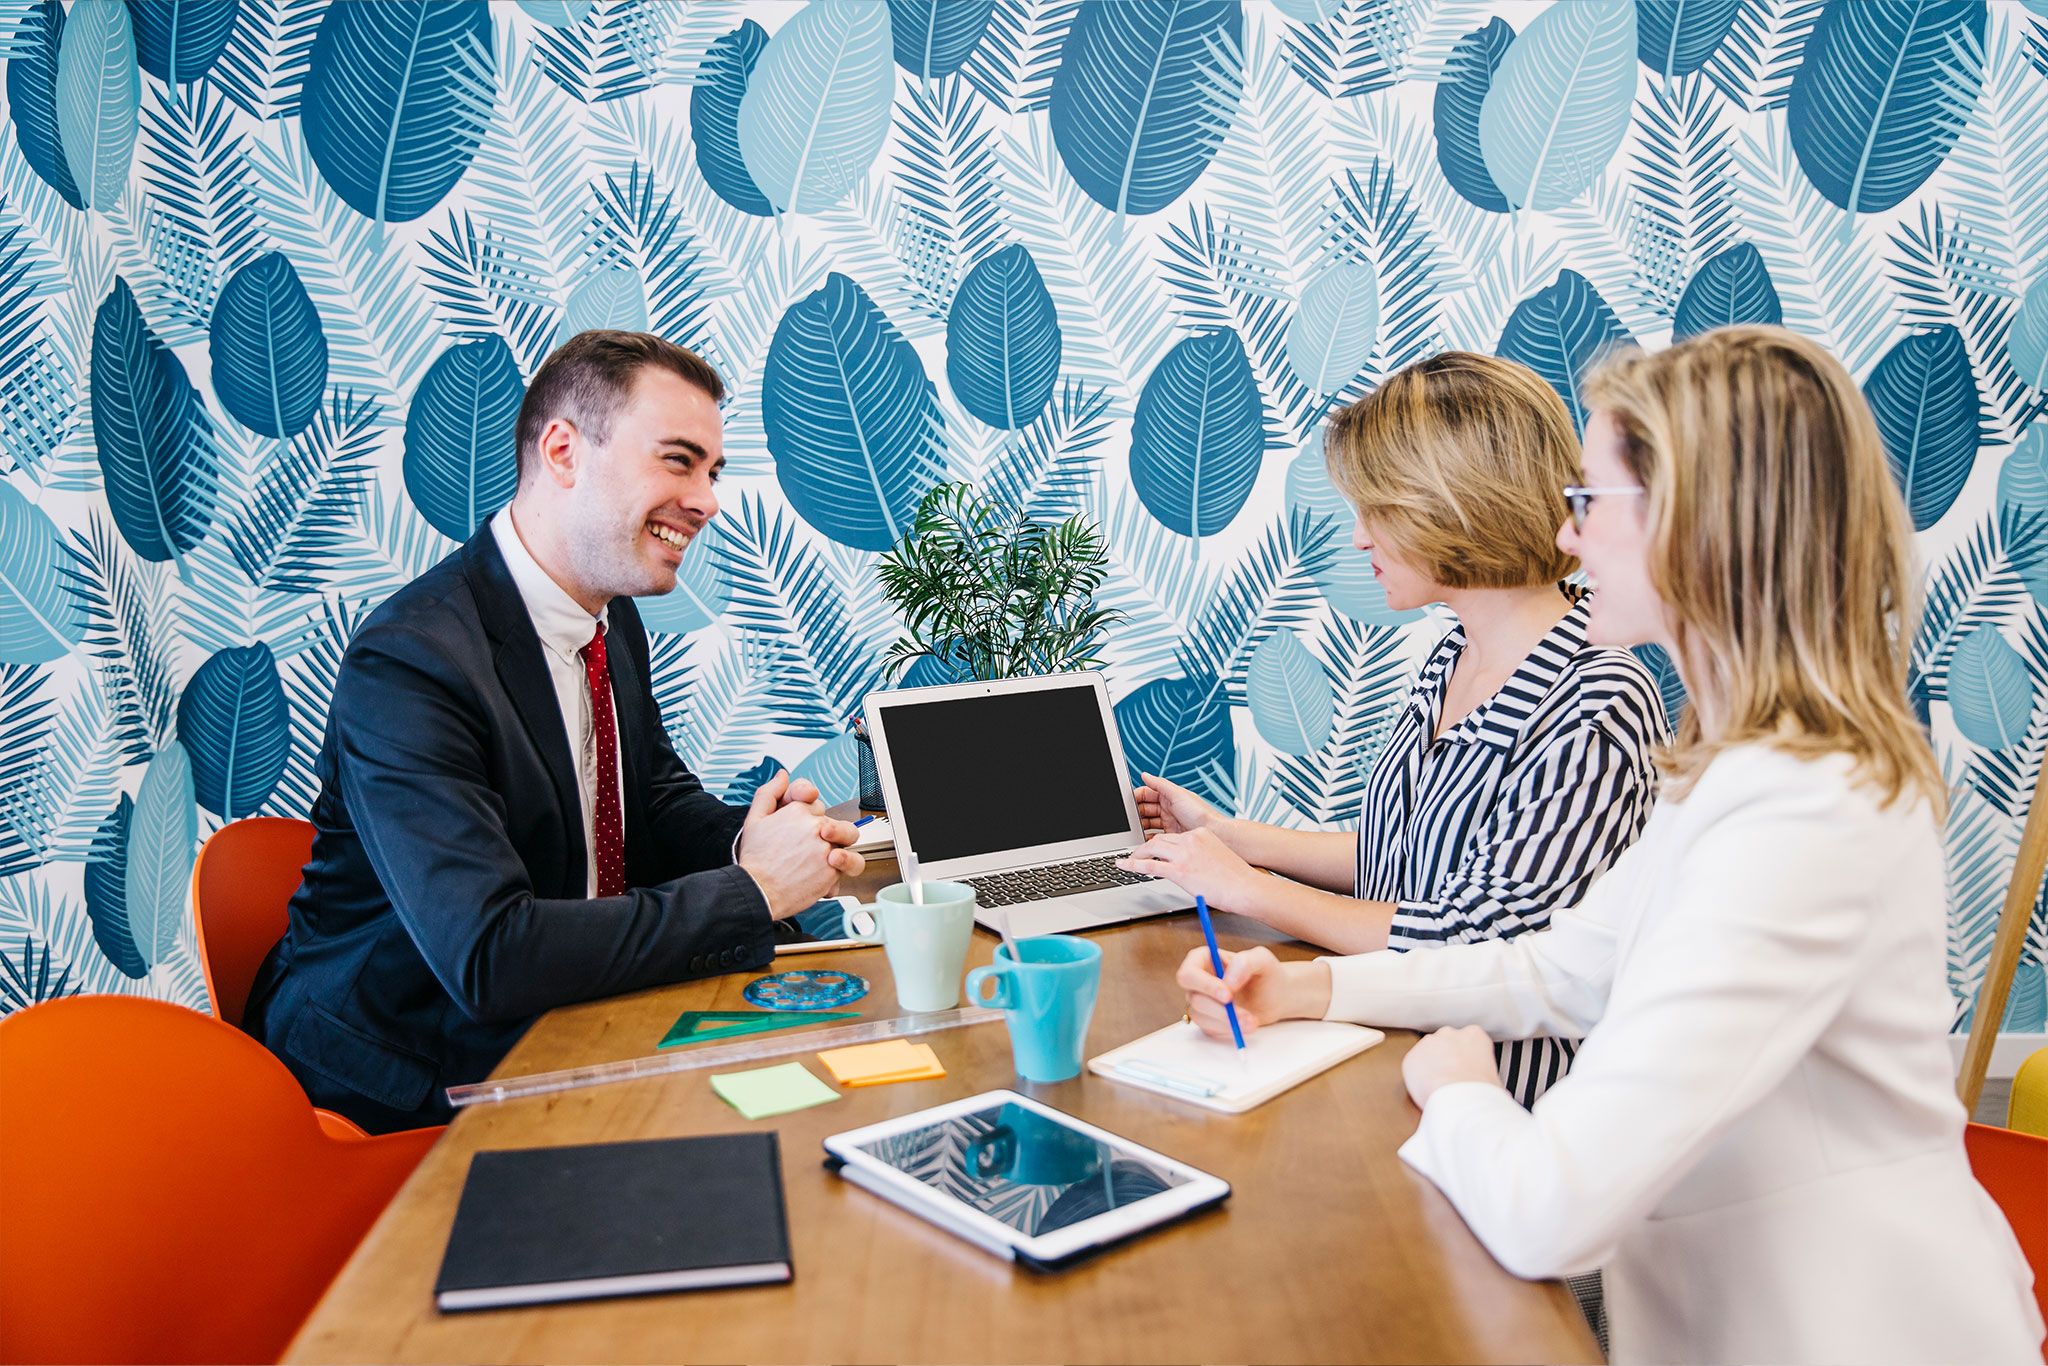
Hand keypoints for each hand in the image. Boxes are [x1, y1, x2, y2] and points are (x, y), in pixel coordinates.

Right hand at [736, 771, 864, 917]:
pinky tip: (820, 877)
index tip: (805, 830)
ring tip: (831, 858)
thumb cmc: (756, 860)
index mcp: (799, 811)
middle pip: (837, 822)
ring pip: (848, 842)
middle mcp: (816, 827)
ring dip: (843, 849)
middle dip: (832, 832)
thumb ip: (769, 793)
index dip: (812, 818)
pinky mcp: (833, 870)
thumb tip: (782, 776)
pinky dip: (835, 874)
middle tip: (819, 844)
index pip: (818, 807)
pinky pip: (845, 868)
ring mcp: (826, 848)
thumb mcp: (754, 819)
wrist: (757, 891)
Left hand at [1116, 827, 1260, 910]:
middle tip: (1136, 854)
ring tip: (1129, 860)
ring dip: (1137, 854)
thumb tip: (1187, 865)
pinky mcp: (1179, 871)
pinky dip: (1133, 864)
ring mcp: (1184, 855)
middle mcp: (1191, 840)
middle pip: (1159, 839)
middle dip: (1145, 847)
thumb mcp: (1216, 857)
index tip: (1154, 849)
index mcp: (1201, 834)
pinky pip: (1150, 865)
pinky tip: (1123, 865)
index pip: (1173, 836)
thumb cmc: (1236, 878)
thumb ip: (1200, 856)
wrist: (1246, 888)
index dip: (1161, 845)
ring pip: (1151, 848)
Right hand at [1133, 773, 1220, 835]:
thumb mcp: (1179, 794)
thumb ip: (1160, 784)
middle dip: (1135, 812)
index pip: (1146, 793)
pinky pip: (1154, 836)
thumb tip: (1145, 775)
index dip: (1136, 797)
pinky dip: (1146, 837)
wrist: (1215, 833)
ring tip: (1133, 829)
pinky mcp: (1170, 836)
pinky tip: (1141, 839)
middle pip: (1144, 808)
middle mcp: (1168, 808)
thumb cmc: (1201, 813)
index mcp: (1169, 796)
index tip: (1126, 803)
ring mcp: (1169, 822)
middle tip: (1127, 818)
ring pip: (1147, 822)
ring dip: (1139, 825)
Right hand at [1174, 944, 1330, 1041]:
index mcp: (1203, 959)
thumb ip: (1245, 962)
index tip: (1227, 995)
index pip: (1189, 973)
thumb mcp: (1262, 959)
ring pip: (1200, 1016)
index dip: (1204, 985)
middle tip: (1243, 1015)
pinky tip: (1244, 1025)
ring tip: (1252, 1022)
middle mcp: (1198, 980)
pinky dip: (1228, 1030)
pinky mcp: (1208, 1020)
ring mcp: (1201, 1001)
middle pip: (1194, 997)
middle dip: (1219, 1009)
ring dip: (1227, 1021)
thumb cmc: (1266, 973)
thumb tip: (1228, 981)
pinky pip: (1209, 1029)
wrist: (1276, 996)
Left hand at [1400, 1025, 1502, 1109]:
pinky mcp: (1412, 1056)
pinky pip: (1414, 1066)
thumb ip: (1493, 1081)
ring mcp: (1429, 1042)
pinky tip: (1427, 1090)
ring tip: (1440, 1088)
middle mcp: (1450, 1033)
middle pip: (1447, 1044)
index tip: (1468, 1072)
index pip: (1469, 1041)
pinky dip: (1418, 1077)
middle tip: (1452, 1080)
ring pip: (1428, 1054)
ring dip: (1431, 1067)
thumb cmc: (1482, 1093)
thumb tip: (1498, 1093)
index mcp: (1475, 1035)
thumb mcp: (1497, 1084)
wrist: (1460, 1099)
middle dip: (1447, 1059)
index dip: (1468, 1059)